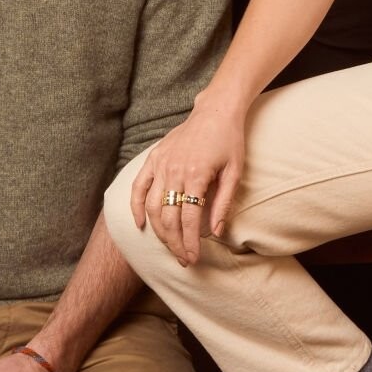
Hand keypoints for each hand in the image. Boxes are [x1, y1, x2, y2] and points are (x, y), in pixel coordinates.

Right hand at [130, 100, 246, 263]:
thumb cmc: (230, 141)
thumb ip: (223, 202)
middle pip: (169, 217)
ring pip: (152, 207)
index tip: (193, 258)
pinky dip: (136, 207)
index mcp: (197, 175)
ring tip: (169, 246)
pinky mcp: (153, 158)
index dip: (190, 242)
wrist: (215, 111)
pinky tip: (140, 225)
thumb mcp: (235, 172)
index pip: (189, 219)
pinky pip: (139, 187)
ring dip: (159, 231)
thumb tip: (216, 233)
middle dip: (175, 243)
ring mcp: (161, 164)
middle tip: (183, 259)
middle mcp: (175, 171)